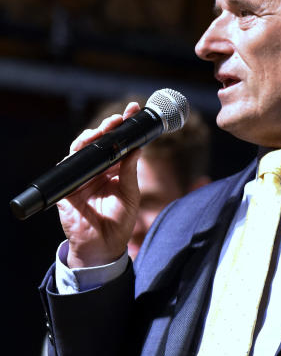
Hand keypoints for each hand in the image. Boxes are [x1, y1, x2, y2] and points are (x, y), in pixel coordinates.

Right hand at [57, 102, 141, 268]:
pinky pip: (69, 166)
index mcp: (113, 170)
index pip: (118, 143)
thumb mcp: (130, 193)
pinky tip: (87, 146)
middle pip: (99, 141)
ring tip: (105, 128)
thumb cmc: (119, 221)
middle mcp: (97, 170)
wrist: (104, 246)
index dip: (124, 126)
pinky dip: (77, 155)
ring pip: (82, 149)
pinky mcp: (67, 186)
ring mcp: (81, 177)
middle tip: (118, 118)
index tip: (134, 110)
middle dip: (108, 126)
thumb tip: (138, 148)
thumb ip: (130, 171)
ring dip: (91, 135)